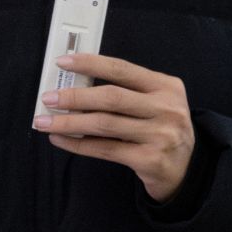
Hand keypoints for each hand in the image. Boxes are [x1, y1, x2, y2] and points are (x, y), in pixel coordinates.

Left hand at [33, 53, 195, 202]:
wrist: (186, 169)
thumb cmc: (161, 129)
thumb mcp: (156, 102)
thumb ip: (126, 92)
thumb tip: (76, 84)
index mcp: (166, 86)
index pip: (122, 69)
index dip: (90, 64)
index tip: (63, 62)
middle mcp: (166, 109)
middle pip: (111, 97)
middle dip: (74, 97)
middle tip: (48, 98)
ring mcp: (160, 135)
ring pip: (104, 125)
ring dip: (69, 122)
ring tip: (45, 121)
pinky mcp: (150, 160)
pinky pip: (105, 149)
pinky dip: (78, 144)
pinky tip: (60, 139)